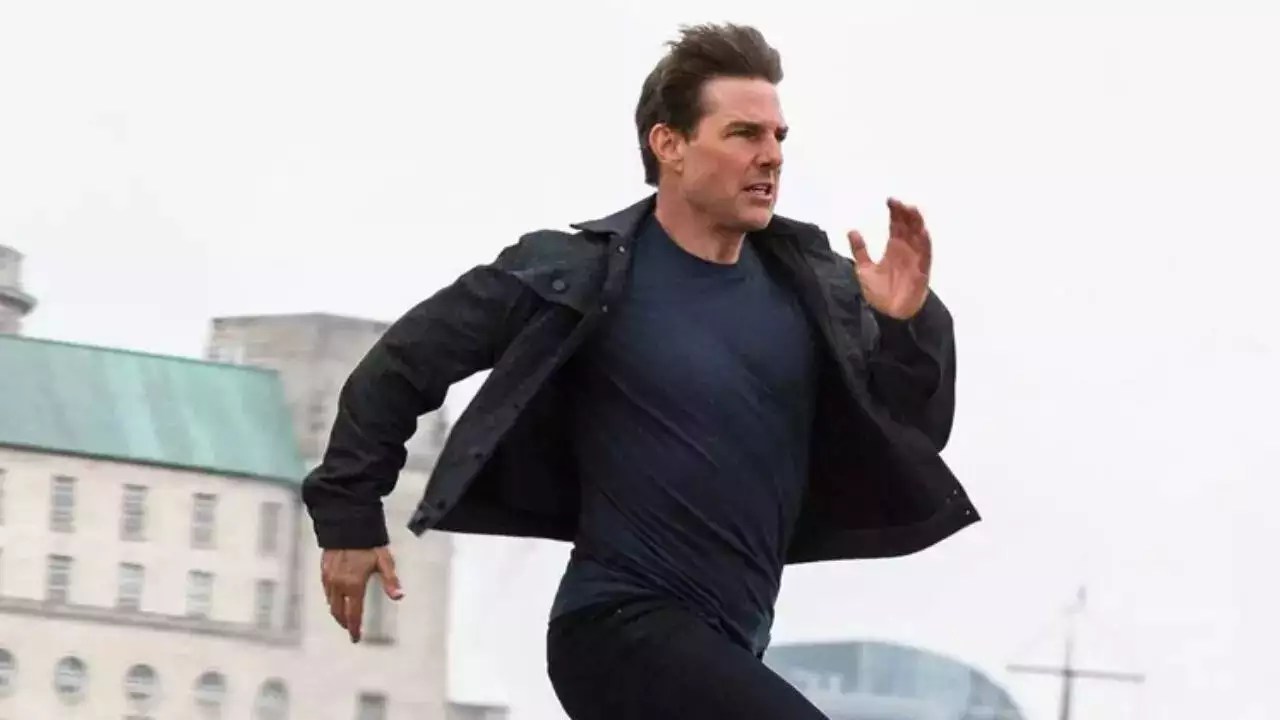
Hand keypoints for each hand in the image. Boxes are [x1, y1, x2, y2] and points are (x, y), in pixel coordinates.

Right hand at [321, 546, 402, 642]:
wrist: (347, 524)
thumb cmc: (368, 542)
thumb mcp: (384, 561)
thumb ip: (391, 581)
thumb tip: (399, 596)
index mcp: (354, 585)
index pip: (353, 613)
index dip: (354, 628)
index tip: (355, 638)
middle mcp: (339, 584)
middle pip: (339, 611)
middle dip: (344, 622)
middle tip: (350, 629)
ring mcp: (329, 578)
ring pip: (331, 602)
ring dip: (337, 612)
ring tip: (344, 617)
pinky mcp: (323, 570)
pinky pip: (326, 591)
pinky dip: (331, 600)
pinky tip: (336, 599)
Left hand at [848, 198, 931, 319]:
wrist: (888, 315)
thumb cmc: (878, 294)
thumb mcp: (864, 269)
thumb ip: (860, 250)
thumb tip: (852, 230)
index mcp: (894, 248)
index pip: (897, 225)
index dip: (895, 212)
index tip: (889, 200)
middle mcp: (906, 250)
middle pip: (909, 226)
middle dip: (905, 213)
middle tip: (898, 202)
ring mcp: (915, 259)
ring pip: (919, 236)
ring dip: (916, 223)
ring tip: (911, 209)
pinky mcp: (922, 270)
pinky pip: (926, 253)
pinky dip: (924, 242)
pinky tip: (921, 230)